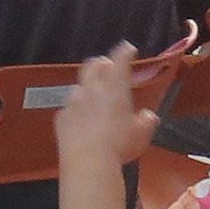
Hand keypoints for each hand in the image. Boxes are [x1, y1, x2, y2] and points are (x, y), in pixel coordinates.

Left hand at [57, 44, 154, 175]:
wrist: (88, 160)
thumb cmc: (119, 144)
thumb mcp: (141, 134)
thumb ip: (146, 121)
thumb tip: (147, 116)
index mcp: (115, 87)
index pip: (120, 60)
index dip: (124, 52)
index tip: (128, 48)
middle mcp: (93, 89)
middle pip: (93, 65)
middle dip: (101, 62)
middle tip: (106, 64)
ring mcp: (74, 102)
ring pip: (79, 86)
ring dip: (87, 86)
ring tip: (92, 93)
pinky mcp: (61, 117)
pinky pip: (68, 107)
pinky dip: (75, 109)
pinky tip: (79, 117)